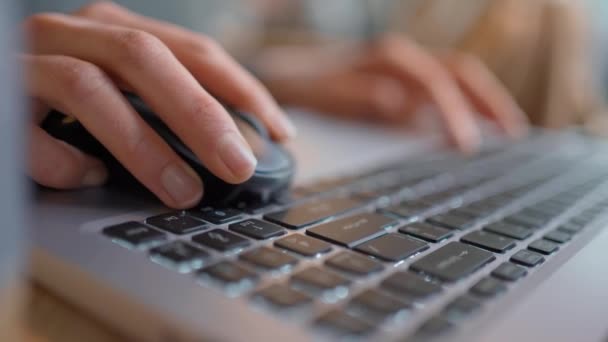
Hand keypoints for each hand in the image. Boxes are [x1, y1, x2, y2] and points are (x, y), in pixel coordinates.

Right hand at [22, 2, 295, 208]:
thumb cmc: (59, 98)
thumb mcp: (121, 87)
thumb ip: (164, 102)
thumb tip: (232, 149)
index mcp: (116, 29)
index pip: (194, 51)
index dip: (242, 90)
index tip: (279, 131)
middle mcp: (73, 34)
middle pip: (146, 59)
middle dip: (201, 115)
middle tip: (240, 165)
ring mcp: (27, 63)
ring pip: (89, 88)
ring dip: (143, 146)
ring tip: (183, 192)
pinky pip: (28, 135)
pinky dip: (64, 162)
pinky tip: (90, 179)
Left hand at [253, 35, 528, 151]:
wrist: (281, 76)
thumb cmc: (302, 87)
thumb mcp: (325, 94)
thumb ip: (360, 96)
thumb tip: (400, 102)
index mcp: (389, 60)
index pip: (437, 82)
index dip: (456, 113)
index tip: (468, 145)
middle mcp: (402, 61)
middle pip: (459, 73)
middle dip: (488, 101)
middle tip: (515, 134)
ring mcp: (403, 72)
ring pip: (455, 80)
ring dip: (482, 102)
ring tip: (508, 131)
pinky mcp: (401, 86)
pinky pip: (440, 92)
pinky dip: (460, 108)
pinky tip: (470, 130)